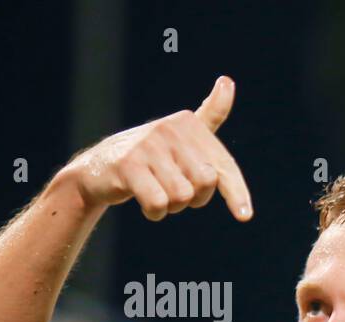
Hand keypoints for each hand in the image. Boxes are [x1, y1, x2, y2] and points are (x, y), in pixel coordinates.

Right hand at [57, 76, 251, 221]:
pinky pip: (158, 204)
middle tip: (176, 190)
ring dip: (172, 206)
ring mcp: (148, 145)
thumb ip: (210, 115)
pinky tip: (145, 203)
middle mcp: (170, 129)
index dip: (237, 193)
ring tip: (157, 191)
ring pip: (182, 196)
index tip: (245, 216)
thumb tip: (228, 81)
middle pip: (205, 183)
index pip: (223, 165)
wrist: (99, 167)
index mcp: (189, 124)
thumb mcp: (184, 135)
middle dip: (195, 198)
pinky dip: (155, 212)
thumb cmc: (152, 156)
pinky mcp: (128, 165)